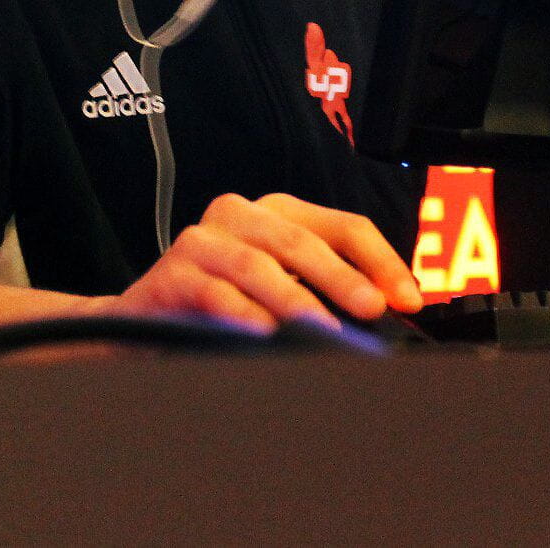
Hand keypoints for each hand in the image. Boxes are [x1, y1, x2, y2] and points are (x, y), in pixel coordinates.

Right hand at [100, 192, 422, 332]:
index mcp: (277, 214)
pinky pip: (214, 294)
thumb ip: (327, 294)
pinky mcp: (170, 274)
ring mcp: (202, 241)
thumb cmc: (221, 306)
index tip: (409, 300)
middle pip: (302, 240)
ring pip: (257, 265)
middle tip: (372, 309)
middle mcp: (240, 216)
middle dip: (342, 277)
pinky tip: (264, 335)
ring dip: (295, 298)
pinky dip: (243, 315)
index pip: (343, 226)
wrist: (140, 326)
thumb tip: (389, 315)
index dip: (381, 260)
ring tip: (323, 330)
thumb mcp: (281, 293)